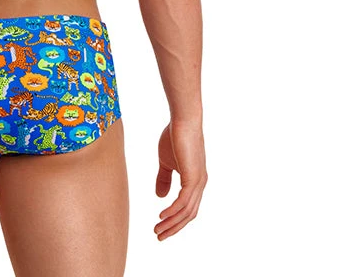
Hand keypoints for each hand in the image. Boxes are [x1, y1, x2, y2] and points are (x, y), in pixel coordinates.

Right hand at [154, 119, 207, 239]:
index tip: (161, 227)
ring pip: (186, 212)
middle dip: (173, 227)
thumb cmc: (175, 136)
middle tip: (159, 236)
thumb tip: (160, 197)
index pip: (187, 208)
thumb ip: (164, 178)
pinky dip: (172, 212)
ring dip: (171, 223)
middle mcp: (200, 185)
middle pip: (189, 215)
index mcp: (195, 181)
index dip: (175, 220)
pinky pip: (183, 202)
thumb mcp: (166, 161)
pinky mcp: (193, 178)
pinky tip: (161, 215)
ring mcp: (198, 182)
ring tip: (157, 230)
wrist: (183, 120)